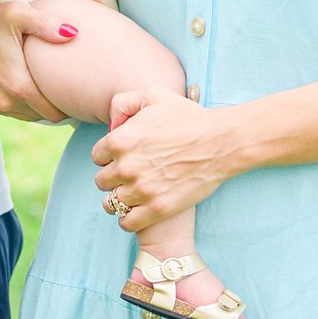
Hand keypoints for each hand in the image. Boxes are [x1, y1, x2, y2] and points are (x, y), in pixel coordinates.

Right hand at [0, 0, 75, 122]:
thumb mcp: (18, 13)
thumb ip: (48, 25)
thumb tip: (74, 32)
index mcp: (17, 85)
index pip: (53, 114)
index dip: (67, 107)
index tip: (73, 94)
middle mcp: (2, 101)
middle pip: (40, 117)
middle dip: (51, 105)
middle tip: (61, 88)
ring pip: (23, 116)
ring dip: (33, 105)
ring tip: (42, 86)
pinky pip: (5, 111)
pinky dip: (15, 103)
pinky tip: (20, 84)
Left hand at [90, 91, 234, 233]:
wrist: (221, 143)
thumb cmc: (189, 117)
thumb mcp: (153, 95)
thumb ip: (124, 103)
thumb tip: (112, 123)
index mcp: (120, 140)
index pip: (97, 157)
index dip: (109, 157)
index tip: (122, 158)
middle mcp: (126, 166)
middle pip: (102, 181)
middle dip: (112, 178)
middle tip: (128, 176)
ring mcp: (141, 190)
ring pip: (111, 204)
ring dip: (118, 200)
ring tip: (131, 195)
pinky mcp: (157, 209)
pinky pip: (127, 223)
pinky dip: (128, 219)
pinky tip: (137, 211)